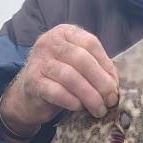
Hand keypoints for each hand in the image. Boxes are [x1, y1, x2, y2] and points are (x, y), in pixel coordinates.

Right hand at [0, 24, 118, 135]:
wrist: (27, 95)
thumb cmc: (58, 79)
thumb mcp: (77, 66)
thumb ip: (95, 67)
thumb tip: (115, 83)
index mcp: (65, 33)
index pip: (91, 44)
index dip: (106, 65)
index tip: (115, 84)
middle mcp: (49, 42)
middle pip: (82, 60)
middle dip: (101, 82)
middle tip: (111, 100)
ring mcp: (39, 61)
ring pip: (71, 77)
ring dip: (90, 96)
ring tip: (99, 109)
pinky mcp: (33, 82)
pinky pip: (57, 92)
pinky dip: (72, 102)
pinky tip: (80, 108)